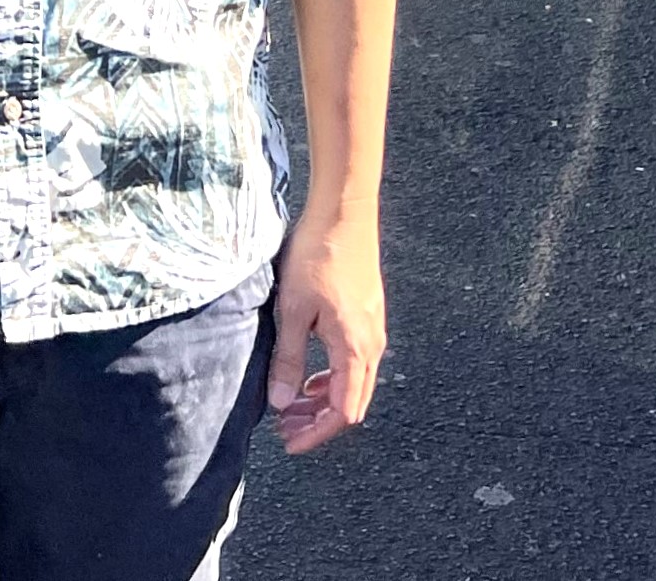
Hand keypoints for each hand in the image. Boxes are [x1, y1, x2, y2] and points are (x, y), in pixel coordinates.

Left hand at [266, 202, 384, 456]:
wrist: (344, 213)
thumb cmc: (317, 256)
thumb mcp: (293, 310)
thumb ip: (289, 360)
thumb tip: (282, 404)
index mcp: (355, 349)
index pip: (343, 411)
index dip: (317, 433)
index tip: (290, 443)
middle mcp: (371, 345)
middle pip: (351, 401)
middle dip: (318, 421)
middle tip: (284, 428)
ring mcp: (373, 329)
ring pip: (353, 382)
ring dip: (323, 399)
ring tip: (291, 403)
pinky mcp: (367, 315)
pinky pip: (354, 362)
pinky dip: (331, 377)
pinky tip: (308, 373)